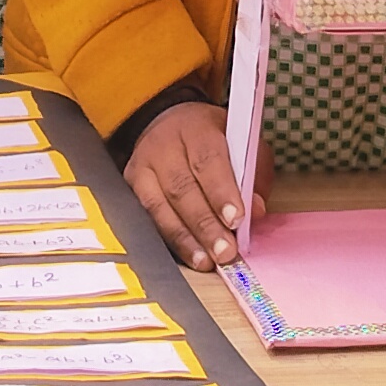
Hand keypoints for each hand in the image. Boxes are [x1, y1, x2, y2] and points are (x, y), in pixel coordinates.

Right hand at [124, 100, 260, 268]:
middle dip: (205, 224)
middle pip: (181, 188)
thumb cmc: (211, 139)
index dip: (221, 192)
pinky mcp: (130, 185)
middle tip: (225, 251)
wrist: (167, 124)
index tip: (236, 220)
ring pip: (160, 207)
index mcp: (195, 128)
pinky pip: (147, 217)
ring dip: (186, 239)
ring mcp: (142, 166)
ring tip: (207, 261)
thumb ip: (253, 174)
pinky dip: (170, 240)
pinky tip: (189, 255)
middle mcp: (163, 145)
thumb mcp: (241, 142)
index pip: (207, 160)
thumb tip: (256, 211)